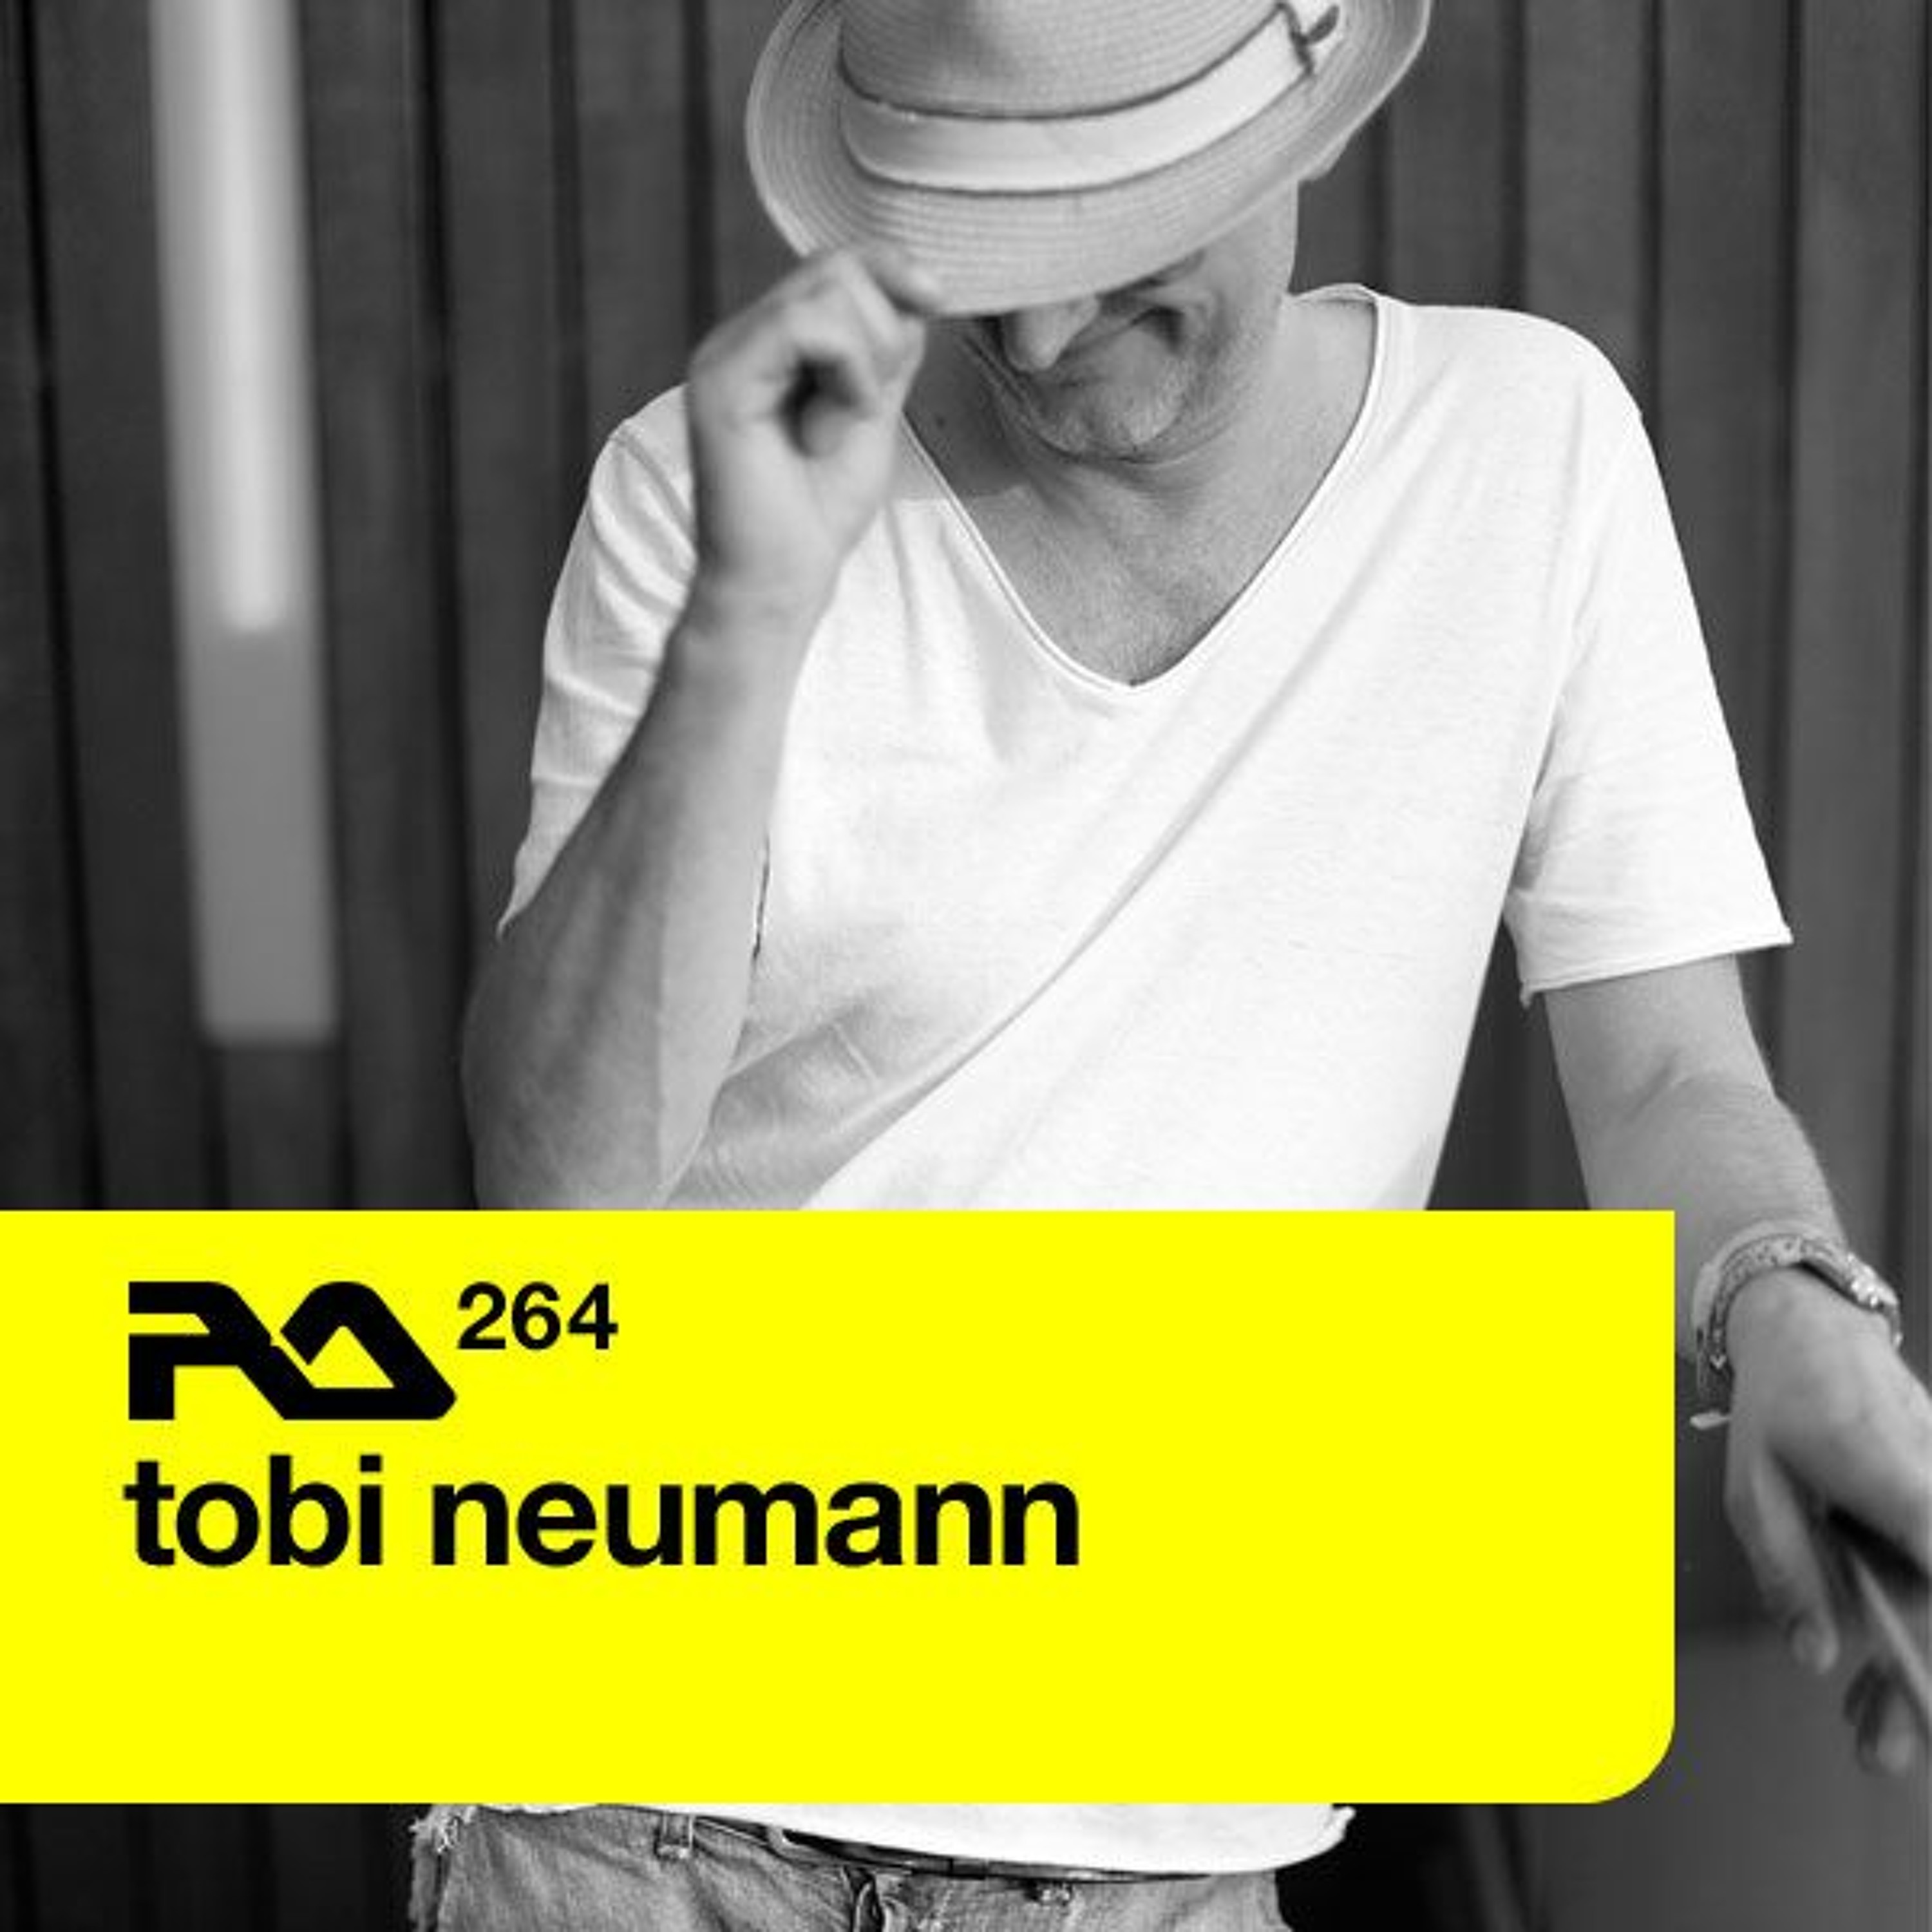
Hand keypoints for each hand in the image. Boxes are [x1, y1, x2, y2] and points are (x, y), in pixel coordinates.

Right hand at [685, 246, 941, 648]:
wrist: (778, 582)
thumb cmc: (818, 514)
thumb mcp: (872, 413)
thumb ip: (886, 353)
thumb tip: (916, 293)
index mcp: (774, 343)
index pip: (837, 264)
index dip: (894, 268)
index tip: (938, 300)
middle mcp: (742, 337)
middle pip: (837, 265)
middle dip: (887, 328)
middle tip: (873, 405)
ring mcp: (726, 353)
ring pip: (826, 288)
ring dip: (867, 358)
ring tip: (845, 423)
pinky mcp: (721, 378)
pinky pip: (802, 325)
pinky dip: (846, 370)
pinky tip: (836, 423)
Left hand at [1723, 1269, 1931, 1772]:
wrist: (1814, 1336)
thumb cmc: (1779, 1406)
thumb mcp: (1755, 1486)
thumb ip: (1786, 1570)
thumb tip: (1815, 1655)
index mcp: (1892, 1475)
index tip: (1915, 1675)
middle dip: (1918, 1685)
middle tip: (1879, 1752)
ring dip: (1913, 1671)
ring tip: (1872, 1737)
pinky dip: (1913, 1632)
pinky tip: (1878, 1681)